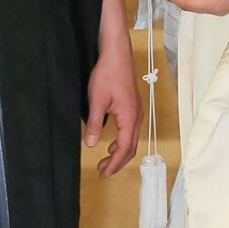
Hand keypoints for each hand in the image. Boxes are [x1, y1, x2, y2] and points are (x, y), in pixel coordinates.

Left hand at [84, 37, 141, 177]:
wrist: (117, 55)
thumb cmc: (108, 74)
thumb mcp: (96, 100)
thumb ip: (95, 124)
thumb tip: (91, 144)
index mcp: (129, 118)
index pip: (123, 148)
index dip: (114, 164)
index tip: (104, 173)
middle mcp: (137, 117)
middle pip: (130, 148)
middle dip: (117, 162)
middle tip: (103, 172)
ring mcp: (137, 112)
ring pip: (132, 140)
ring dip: (120, 153)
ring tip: (106, 161)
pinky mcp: (134, 107)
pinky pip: (131, 131)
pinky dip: (123, 142)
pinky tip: (112, 143)